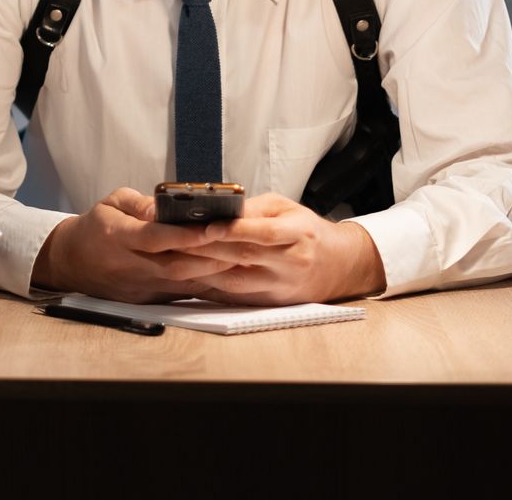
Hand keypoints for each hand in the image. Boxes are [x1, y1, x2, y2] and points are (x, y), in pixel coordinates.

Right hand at [32, 188, 226, 303]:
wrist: (72, 263)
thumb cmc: (96, 226)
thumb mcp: (112, 202)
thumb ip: (139, 204)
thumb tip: (163, 207)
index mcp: (118, 237)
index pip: (155, 238)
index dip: (184, 236)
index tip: (211, 227)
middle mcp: (131, 265)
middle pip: (175, 266)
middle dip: (210, 257)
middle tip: (240, 245)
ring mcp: (141, 287)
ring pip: (183, 284)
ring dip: (213, 274)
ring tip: (242, 260)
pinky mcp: (149, 299)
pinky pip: (182, 294)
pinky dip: (206, 285)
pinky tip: (229, 277)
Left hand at [184, 191, 386, 305]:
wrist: (338, 266)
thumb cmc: (307, 230)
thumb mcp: (286, 208)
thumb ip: (254, 210)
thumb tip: (219, 209)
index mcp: (298, 235)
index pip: (264, 233)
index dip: (235, 231)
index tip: (207, 226)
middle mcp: (290, 264)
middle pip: (243, 258)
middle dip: (206, 249)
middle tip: (174, 240)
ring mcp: (280, 288)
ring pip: (235, 282)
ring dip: (201, 270)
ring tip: (173, 257)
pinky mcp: (270, 303)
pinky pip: (234, 297)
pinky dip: (210, 287)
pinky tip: (188, 277)